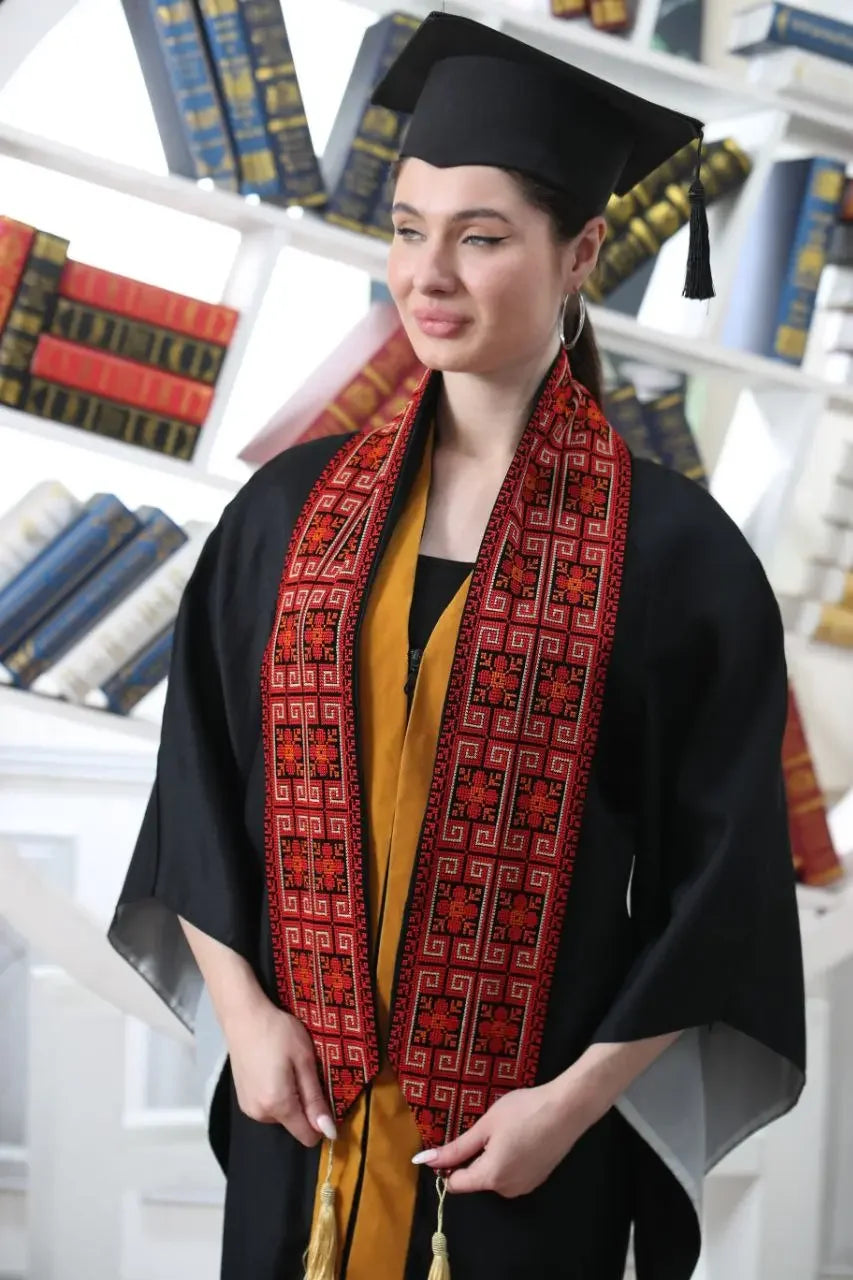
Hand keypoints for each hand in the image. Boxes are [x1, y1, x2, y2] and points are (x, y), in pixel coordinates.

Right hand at [225, 995, 335, 1148]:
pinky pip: (268, 1106)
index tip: (325, 1097)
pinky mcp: (242, 1099)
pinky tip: (274, 1070)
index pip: (307, 1136)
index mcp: (278, 1105)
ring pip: (282, 1115)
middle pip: (295, 1124)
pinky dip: (277, 1094)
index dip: (321, 1123)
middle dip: (304, 1104)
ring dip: (290, 1098)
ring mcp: (248, 1107)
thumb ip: (315, 1099)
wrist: (243, 1016)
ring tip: (287, 1067)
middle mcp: (260, 1114)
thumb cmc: (279, 1033)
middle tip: (303, 1071)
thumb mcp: (304, 1061)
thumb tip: (329, 1132)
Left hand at [413, 1080, 599, 1197]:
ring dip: (491, 1158)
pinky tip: (519, 1136)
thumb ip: (455, 1148)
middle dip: (473, 1158)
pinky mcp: (538, 1179)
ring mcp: (525, 1187)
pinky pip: (511, 1174)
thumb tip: (423, 1160)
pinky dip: (508, 1159)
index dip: (448, 1165)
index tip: (454, 1141)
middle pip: (475, 1180)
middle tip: (485, 1128)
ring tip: (505, 1130)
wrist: (567, 1109)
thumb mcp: (485, 1126)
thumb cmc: (523, 1112)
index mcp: (491, 1178)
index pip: (456, 1184)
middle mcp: (507, 1190)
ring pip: (494, 1176)